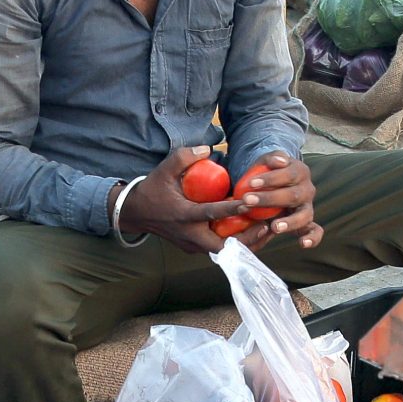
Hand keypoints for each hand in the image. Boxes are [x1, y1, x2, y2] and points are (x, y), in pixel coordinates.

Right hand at [117, 143, 257, 251]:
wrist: (136, 213)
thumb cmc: (152, 190)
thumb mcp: (164, 169)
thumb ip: (185, 156)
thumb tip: (209, 149)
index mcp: (183, 215)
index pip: (210, 213)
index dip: (231, 208)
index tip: (250, 202)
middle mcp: (189, 235)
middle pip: (224, 246)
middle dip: (247, 239)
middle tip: (266, 225)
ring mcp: (191, 245)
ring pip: (224, 252)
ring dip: (246, 244)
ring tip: (266, 231)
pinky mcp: (194, 248)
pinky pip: (219, 250)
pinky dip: (236, 244)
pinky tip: (252, 233)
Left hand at [235, 151, 322, 249]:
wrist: (273, 184)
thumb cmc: (268, 172)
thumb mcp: (267, 161)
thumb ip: (272, 158)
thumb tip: (279, 161)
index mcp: (300, 172)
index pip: (288, 175)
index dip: (271, 179)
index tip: (251, 182)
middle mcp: (307, 189)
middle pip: (292, 195)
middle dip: (269, 199)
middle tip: (248, 201)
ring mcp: (308, 206)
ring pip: (304, 215)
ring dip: (289, 222)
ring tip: (274, 227)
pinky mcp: (307, 221)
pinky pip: (315, 231)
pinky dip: (312, 238)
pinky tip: (303, 244)